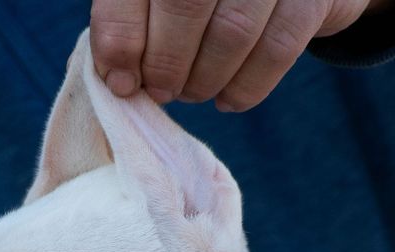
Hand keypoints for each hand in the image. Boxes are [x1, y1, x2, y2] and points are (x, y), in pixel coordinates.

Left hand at [90, 0, 394, 111]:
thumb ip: (136, 17)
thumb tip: (117, 78)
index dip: (121, 38)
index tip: (121, 82)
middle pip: (184, 6)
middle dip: (165, 65)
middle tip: (162, 91)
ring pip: (232, 32)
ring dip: (204, 79)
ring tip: (193, 92)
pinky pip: (277, 50)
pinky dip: (246, 87)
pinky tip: (227, 100)